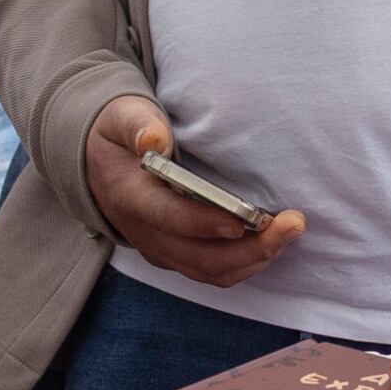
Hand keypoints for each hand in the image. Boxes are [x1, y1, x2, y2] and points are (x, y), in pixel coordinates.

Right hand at [82, 94, 304, 286]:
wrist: (97, 165)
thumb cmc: (118, 135)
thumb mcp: (120, 117)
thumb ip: (137, 124)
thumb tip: (154, 139)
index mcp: (131, 196)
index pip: (168, 217)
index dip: (203, 223)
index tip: (242, 221)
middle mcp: (145, 232)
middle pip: (200, 257)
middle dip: (251, 248)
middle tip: (293, 224)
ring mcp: (160, 249)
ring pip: (210, 271)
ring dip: (255, 259)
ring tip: (290, 232)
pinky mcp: (175, 256)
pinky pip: (213, 272)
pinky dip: (245, 263)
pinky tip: (273, 242)